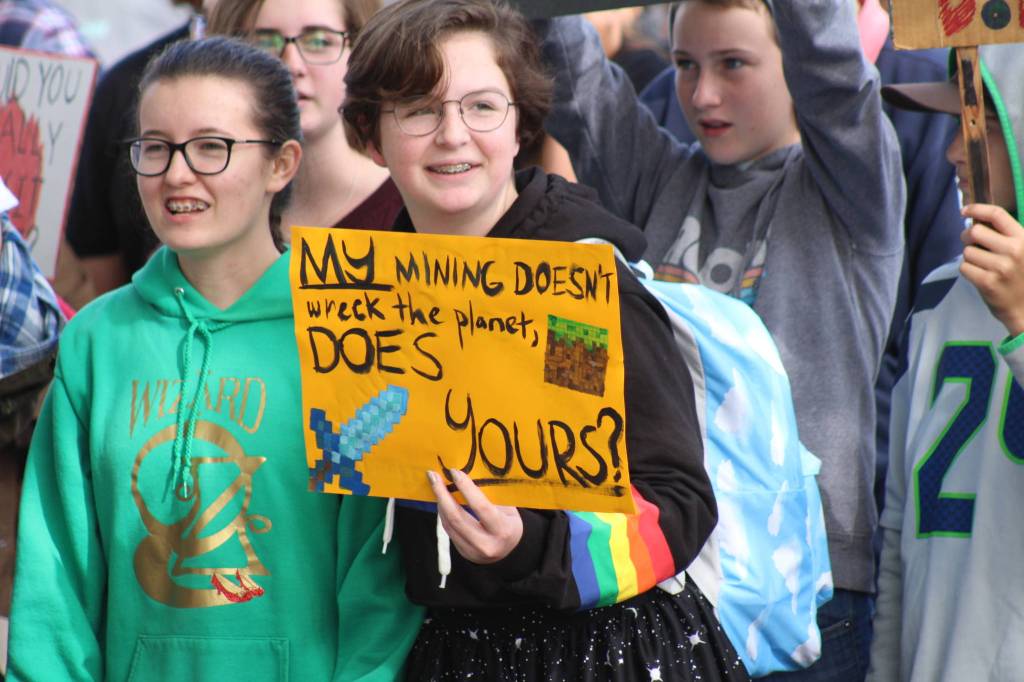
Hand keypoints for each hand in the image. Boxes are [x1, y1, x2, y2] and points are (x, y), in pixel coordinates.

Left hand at [427, 469, 522, 563]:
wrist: (510, 551)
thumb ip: (490, 496)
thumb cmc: (509, 523)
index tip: (454, 472)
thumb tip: (467, 475)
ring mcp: (472, 551)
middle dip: (442, 494)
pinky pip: (449, 530)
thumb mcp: (508, 509)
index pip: (480, 506)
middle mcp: (486, 543)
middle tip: (433, 475)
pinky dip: (443, 512)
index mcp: (502, 530)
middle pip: (457, 517)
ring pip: (449, 524)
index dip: (465, 488)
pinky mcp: (462, 552)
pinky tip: (441, 500)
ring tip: (435, 484)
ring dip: (440, 502)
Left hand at [960, 203, 1023, 336]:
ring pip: (967, 251)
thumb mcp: (1023, 251)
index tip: (964, 211)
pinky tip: (979, 275)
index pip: (997, 215)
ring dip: (969, 257)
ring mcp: (1001, 267)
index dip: (977, 209)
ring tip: (981, 264)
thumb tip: (976, 221)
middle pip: (975, 231)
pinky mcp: (987, 282)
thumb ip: (1006, 236)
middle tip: (970, 243)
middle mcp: (1014, 250)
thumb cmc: (1022, 277)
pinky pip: (964, 267)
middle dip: (967, 236)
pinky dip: (968, 270)